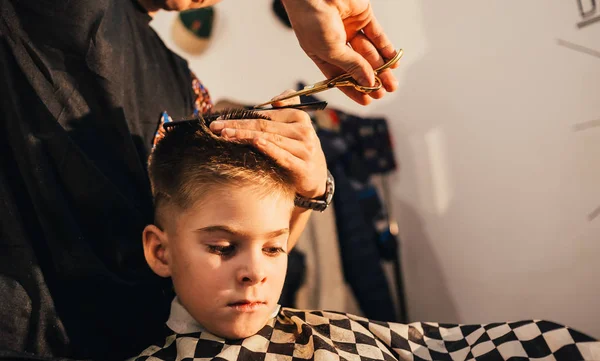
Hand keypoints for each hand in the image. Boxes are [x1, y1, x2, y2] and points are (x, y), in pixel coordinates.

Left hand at [209, 92, 327, 198]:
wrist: (316, 176)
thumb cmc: (299, 148)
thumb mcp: (296, 126)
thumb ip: (287, 107)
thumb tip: (275, 100)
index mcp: (300, 117)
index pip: (265, 115)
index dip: (242, 116)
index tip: (221, 119)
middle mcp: (304, 131)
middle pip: (264, 126)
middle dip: (237, 125)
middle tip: (216, 127)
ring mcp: (304, 150)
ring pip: (270, 139)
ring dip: (245, 136)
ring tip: (225, 135)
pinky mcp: (303, 167)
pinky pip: (282, 156)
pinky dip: (268, 148)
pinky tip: (255, 143)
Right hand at [281, 0, 398, 104]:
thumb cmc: (311, 20)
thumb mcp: (330, 50)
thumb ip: (351, 66)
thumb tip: (368, 82)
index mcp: (322, 54)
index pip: (340, 76)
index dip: (353, 89)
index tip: (366, 101)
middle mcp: (336, 43)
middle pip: (357, 66)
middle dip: (371, 80)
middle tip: (383, 92)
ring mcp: (350, 30)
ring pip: (369, 53)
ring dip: (381, 68)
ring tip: (391, 83)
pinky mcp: (362, 17)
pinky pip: (377, 35)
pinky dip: (386, 48)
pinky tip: (392, 62)